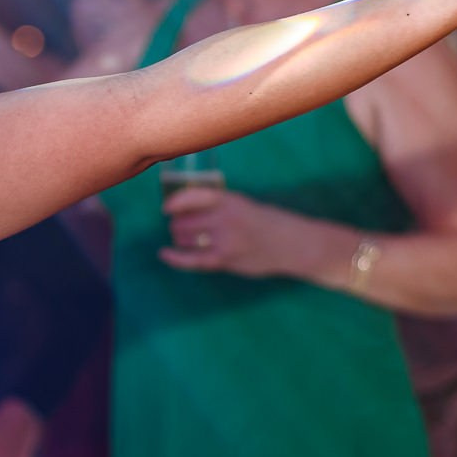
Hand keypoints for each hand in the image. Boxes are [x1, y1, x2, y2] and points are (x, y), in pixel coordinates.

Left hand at [159, 186, 303, 277]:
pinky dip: (175, 257)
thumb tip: (184, 209)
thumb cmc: (267, 222)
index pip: (192, 196)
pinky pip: (193, 260)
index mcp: (229, 200)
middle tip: (180, 227)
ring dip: (180, 238)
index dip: (175, 203)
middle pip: (185, 220)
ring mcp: (225, 239)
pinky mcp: (226, 259)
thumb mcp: (243, 204)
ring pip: (186, 238)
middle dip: (178, 224)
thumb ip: (217, 205)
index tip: (166, 208)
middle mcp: (225, 217)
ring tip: (185, 239)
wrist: (292, 244)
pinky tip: (164, 254)